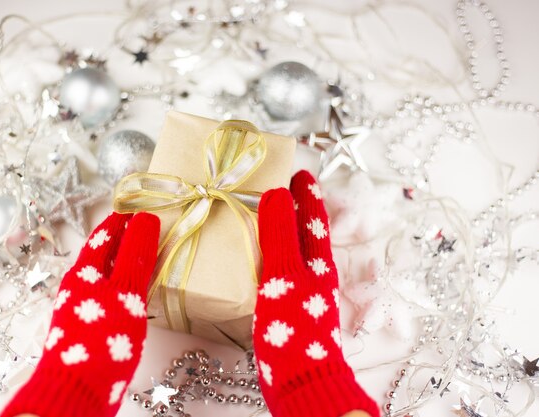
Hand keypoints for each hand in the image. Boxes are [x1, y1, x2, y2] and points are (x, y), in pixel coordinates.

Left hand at [0, 212, 159, 416]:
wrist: (77, 390)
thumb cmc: (101, 338)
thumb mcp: (126, 291)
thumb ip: (136, 255)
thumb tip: (146, 219)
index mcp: (83, 273)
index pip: (103, 237)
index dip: (120, 221)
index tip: (137, 209)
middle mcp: (79, 288)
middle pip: (101, 256)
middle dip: (120, 241)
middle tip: (141, 228)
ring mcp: (82, 310)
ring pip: (104, 278)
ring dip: (122, 264)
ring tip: (142, 258)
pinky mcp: (88, 330)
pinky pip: (108, 298)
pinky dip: (123, 289)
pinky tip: (135, 297)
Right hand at [253, 170, 378, 416]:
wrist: (301, 379)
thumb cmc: (294, 327)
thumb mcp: (284, 275)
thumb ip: (280, 234)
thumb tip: (277, 193)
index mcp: (315, 262)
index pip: (313, 218)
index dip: (307, 194)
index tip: (300, 171)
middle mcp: (313, 275)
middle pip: (306, 233)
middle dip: (295, 209)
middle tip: (279, 188)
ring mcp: (302, 293)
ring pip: (293, 252)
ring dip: (282, 232)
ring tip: (263, 218)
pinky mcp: (288, 310)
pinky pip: (280, 272)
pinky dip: (270, 257)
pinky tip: (255, 263)